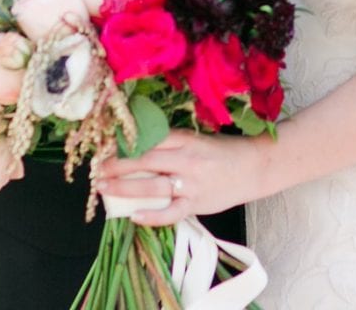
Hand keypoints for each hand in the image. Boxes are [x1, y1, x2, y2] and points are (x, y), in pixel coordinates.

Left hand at [96, 131, 269, 227]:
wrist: (257, 167)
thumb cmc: (225, 152)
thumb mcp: (198, 139)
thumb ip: (173, 144)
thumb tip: (139, 149)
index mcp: (186, 139)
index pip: (150, 138)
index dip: (126, 143)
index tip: (106, 146)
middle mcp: (187, 159)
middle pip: (145, 160)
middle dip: (118, 164)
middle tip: (98, 168)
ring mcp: (192, 183)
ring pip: (152, 185)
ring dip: (125, 187)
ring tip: (105, 188)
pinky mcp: (197, 204)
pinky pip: (171, 212)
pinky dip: (152, 216)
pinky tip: (134, 216)